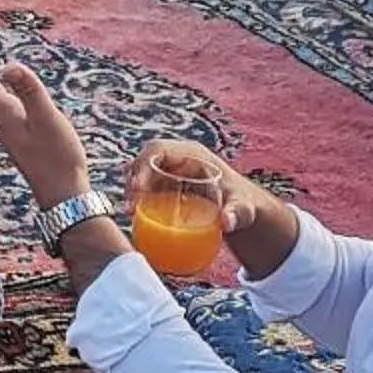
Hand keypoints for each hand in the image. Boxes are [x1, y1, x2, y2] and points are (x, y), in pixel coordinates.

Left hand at [0, 49, 90, 206]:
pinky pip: (2, 109)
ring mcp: (11, 130)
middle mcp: (2, 122)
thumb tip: (8, 66)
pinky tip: (5, 93)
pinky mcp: (21, 136)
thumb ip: (30, 91)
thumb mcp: (47, 118)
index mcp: (4, 115)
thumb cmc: (57, 157)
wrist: (62, 193)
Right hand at [137, 139, 298, 278]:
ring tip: (129, 211)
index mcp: (193, 154)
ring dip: (132, 188)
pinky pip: (147, 185)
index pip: (158, 150)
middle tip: (130, 205)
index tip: (138, 188)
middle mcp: (179, 158)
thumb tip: (227, 222)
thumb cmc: (243, 204)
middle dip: (133, 178)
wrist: (242, 209)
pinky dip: (137, 196)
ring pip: (142, 171)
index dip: (143, 165)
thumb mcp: (243, 209)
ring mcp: (172, 171)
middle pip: (145, 160)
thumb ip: (237, 214)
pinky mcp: (168, 184)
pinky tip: (132, 212)